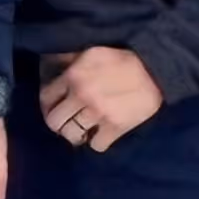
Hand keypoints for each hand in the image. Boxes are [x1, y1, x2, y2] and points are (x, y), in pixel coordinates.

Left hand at [40, 45, 164, 153]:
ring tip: (82, 131)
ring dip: (75, 135)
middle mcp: (81, 96)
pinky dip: (96, 142)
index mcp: (73, 76)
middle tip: (67, 122)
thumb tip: (51, 65)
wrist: (153, 70)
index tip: (55, 107)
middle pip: (54, 121)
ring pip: (71, 136)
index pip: (46, 98)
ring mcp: (98, 114)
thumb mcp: (90, 53)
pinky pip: (96, 145)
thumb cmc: (120, 58)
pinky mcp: (115, 127)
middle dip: (58, 123)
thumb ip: (69, 61)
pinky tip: (100, 135)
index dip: (47, 105)